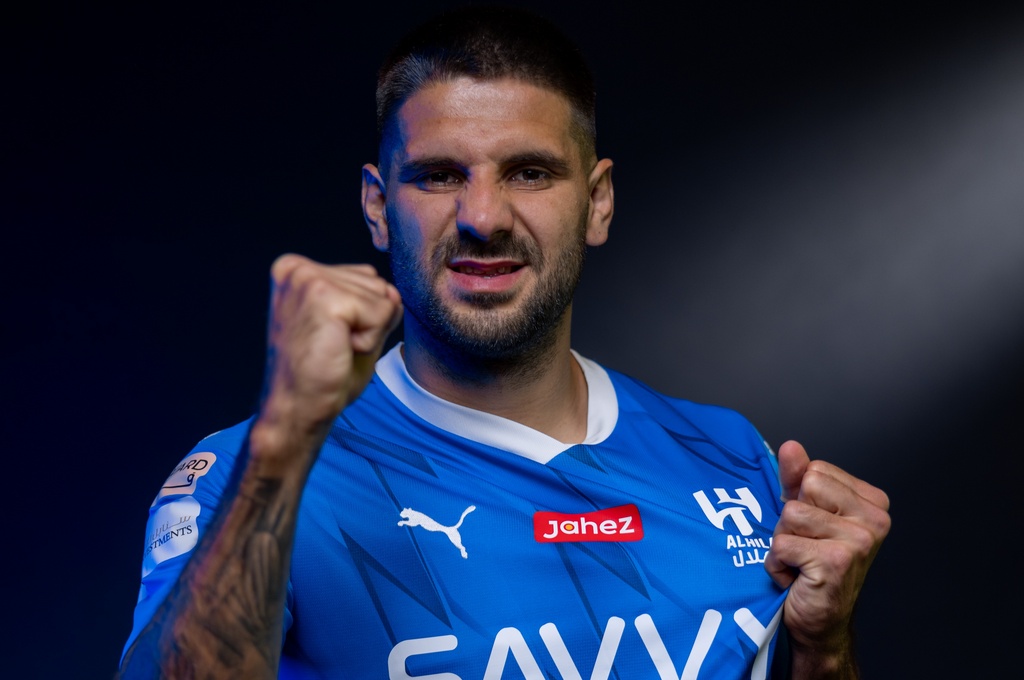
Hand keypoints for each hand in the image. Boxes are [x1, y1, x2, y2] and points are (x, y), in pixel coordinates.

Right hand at [257, 254, 402, 448]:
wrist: (296, 411)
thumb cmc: (320, 375)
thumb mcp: (354, 327)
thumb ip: (376, 303)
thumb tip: (393, 292)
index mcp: (298, 270)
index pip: (368, 278)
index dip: (363, 317)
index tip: (330, 338)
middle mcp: (298, 268)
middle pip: (378, 284)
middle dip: (367, 323)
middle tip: (331, 346)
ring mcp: (308, 279)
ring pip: (383, 297)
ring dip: (368, 332)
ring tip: (333, 348)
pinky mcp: (324, 297)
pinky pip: (382, 313)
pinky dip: (370, 341)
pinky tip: (338, 351)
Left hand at [764, 441, 890, 673]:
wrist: (819, 622)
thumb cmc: (810, 565)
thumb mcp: (804, 513)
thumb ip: (797, 478)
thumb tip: (791, 447)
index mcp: (872, 501)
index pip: (815, 470)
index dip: (801, 499)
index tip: (813, 529)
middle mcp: (875, 519)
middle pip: (804, 488)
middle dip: (790, 520)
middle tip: (806, 547)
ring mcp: (860, 541)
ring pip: (790, 515)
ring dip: (783, 543)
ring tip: (801, 563)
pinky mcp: (837, 561)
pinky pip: (782, 544)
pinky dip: (778, 565)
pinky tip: (797, 578)